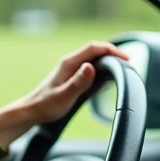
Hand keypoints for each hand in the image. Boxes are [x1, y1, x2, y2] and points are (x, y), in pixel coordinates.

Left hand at [0, 42, 130, 148]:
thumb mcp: (64, 96)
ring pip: (93, 59)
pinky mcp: (72, 77)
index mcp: (69, 63)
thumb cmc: (45, 106)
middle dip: (113, 54)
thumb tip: (91, 67)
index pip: (94, 48)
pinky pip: (90, 68)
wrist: (31, 112)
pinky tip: (108, 79)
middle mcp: (70, 63)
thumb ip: (78, 82)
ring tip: (122, 70)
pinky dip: (101, 70)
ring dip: (108, 61)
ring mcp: (71, 69)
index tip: (126, 59)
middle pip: (95, 51)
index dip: (112, 50)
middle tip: (128, 65)